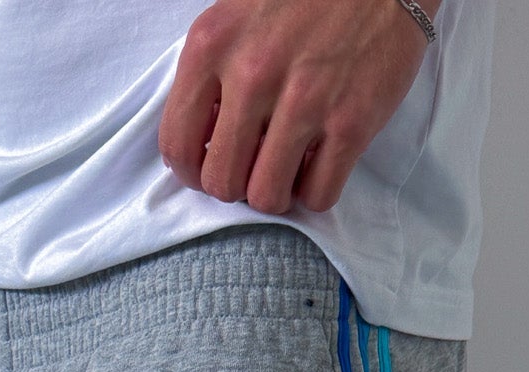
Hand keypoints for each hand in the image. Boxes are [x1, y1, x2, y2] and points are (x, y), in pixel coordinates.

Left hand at [159, 0, 433, 217]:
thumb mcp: (237, 15)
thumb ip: (211, 71)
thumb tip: (202, 139)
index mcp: (213, 44)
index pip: (177, 144)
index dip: (193, 172)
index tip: (213, 167)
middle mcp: (253, 73)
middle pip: (221, 182)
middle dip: (236, 187)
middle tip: (255, 168)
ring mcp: (304, 100)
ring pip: (267, 197)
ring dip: (277, 194)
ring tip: (289, 169)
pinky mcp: (351, 123)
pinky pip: (319, 195)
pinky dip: (317, 191)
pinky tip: (320, 164)